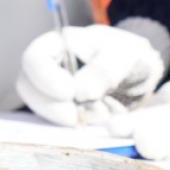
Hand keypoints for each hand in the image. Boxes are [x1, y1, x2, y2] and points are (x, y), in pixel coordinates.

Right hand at [15, 19, 169, 127]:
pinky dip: (77, 125)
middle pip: (28, 87)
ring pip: (42, 109)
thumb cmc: (130, 56)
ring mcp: (52, 90)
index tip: (69, 93)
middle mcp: (49, 67)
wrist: (140, 75)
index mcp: (59, 44)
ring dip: (67, 117)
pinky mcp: (62, 110)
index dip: (45, 78)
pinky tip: (99, 117)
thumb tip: (80, 93)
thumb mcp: (125, 55)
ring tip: (100, 113)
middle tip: (77, 116)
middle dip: (52, 106)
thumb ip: (104, 69)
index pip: (34, 58)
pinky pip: (57, 123)